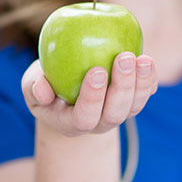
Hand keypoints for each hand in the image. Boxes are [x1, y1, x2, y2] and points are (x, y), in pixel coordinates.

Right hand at [21, 52, 157, 136]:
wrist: (67, 88)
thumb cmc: (47, 85)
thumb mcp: (31, 86)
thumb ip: (33, 87)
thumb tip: (43, 91)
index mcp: (73, 123)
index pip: (84, 117)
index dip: (92, 98)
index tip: (97, 70)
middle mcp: (98, 123)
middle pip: (115, 114)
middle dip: (122, 87)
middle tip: (124, 57)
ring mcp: (117, 114)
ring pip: (134, 106)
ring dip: (141, 83)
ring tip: (144, 59)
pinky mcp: (131, 102)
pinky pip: (144, 95)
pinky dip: (150, 80)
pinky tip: (149, 62)